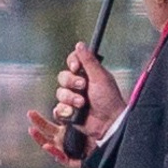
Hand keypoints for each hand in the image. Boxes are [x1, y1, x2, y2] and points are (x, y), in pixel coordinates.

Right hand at [28, 43, 125, 165]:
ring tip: (82, 104)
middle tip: (83, 86)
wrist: (108, 123)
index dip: (72, 63)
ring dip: (70, 98)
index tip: (76, 67)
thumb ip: (89, 61)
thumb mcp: (101, 77)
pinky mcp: (68, 114)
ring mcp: (73, 100)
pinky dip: (65, 110)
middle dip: (71, 82)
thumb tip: (80, 44)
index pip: (73, 62)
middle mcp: (79, 86)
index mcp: (88, 74)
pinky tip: (74, 113)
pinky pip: (58, 108)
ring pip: (60, 93)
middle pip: (63, 77)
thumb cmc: (109, 100)